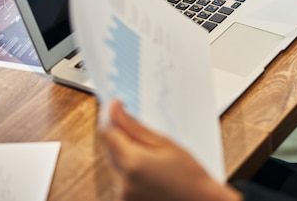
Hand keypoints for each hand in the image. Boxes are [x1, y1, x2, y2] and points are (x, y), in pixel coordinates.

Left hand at [100, 100, 241, 200]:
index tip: (115, 104)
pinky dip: (127, 165)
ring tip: (148, 149)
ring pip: (112, 161)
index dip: (108, 115)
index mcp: (133, 163)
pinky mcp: (124, 200)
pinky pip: (118, 175)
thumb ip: (134, 126)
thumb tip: (113, 108)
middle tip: (134, 122)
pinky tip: (147, 164)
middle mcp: (122, 181)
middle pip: (108, 147)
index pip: (107, 132)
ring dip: (122, 149)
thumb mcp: (165, 143)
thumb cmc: (189, 174)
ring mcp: (121, 194)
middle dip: (117, 132)